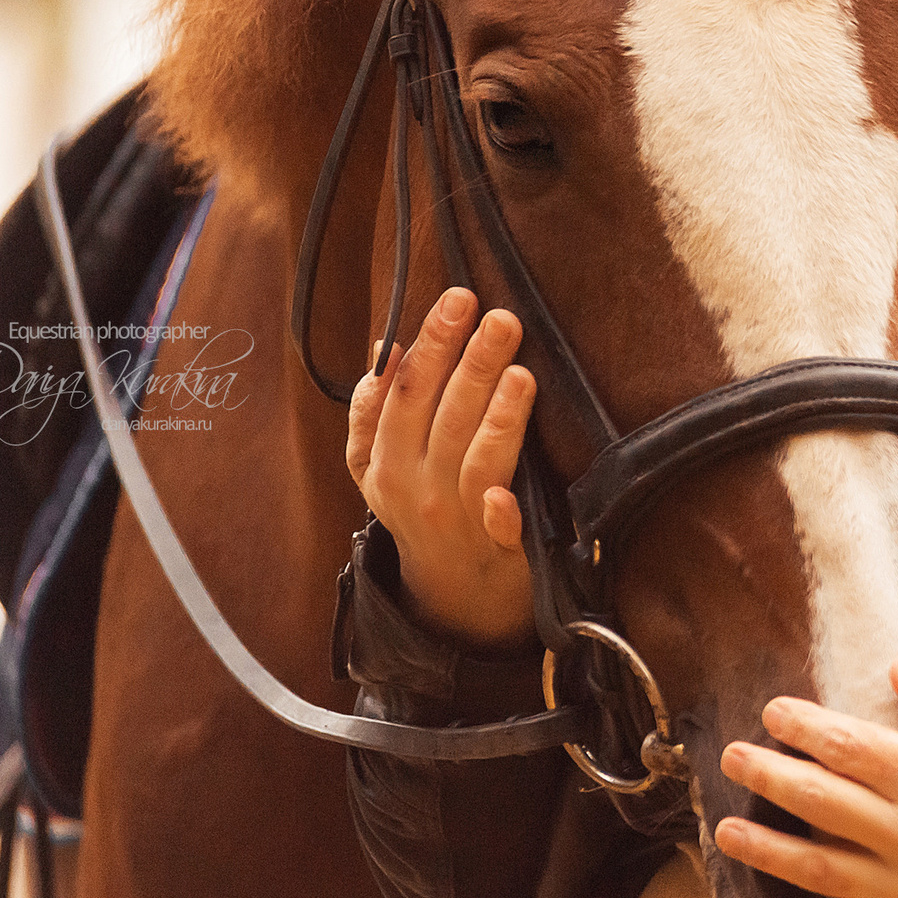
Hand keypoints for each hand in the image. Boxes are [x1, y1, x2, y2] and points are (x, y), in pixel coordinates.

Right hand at [345, 287, 538, 649]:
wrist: (452, 598)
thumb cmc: (422, 508)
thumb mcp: (379, 465)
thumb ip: (375, 410)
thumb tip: (387, 348)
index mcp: (385, 461)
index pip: (405, 393)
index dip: (431, 345)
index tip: (458, 300)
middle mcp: (415, 489)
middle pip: (443, 418)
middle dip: (471, 364)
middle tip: (500, 318)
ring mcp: (457, 522)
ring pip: (475, 463)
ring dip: (497, 420)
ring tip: (522, 374)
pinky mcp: (498, 552)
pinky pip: (499, 533)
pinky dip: (501, 515)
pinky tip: (507, 495)